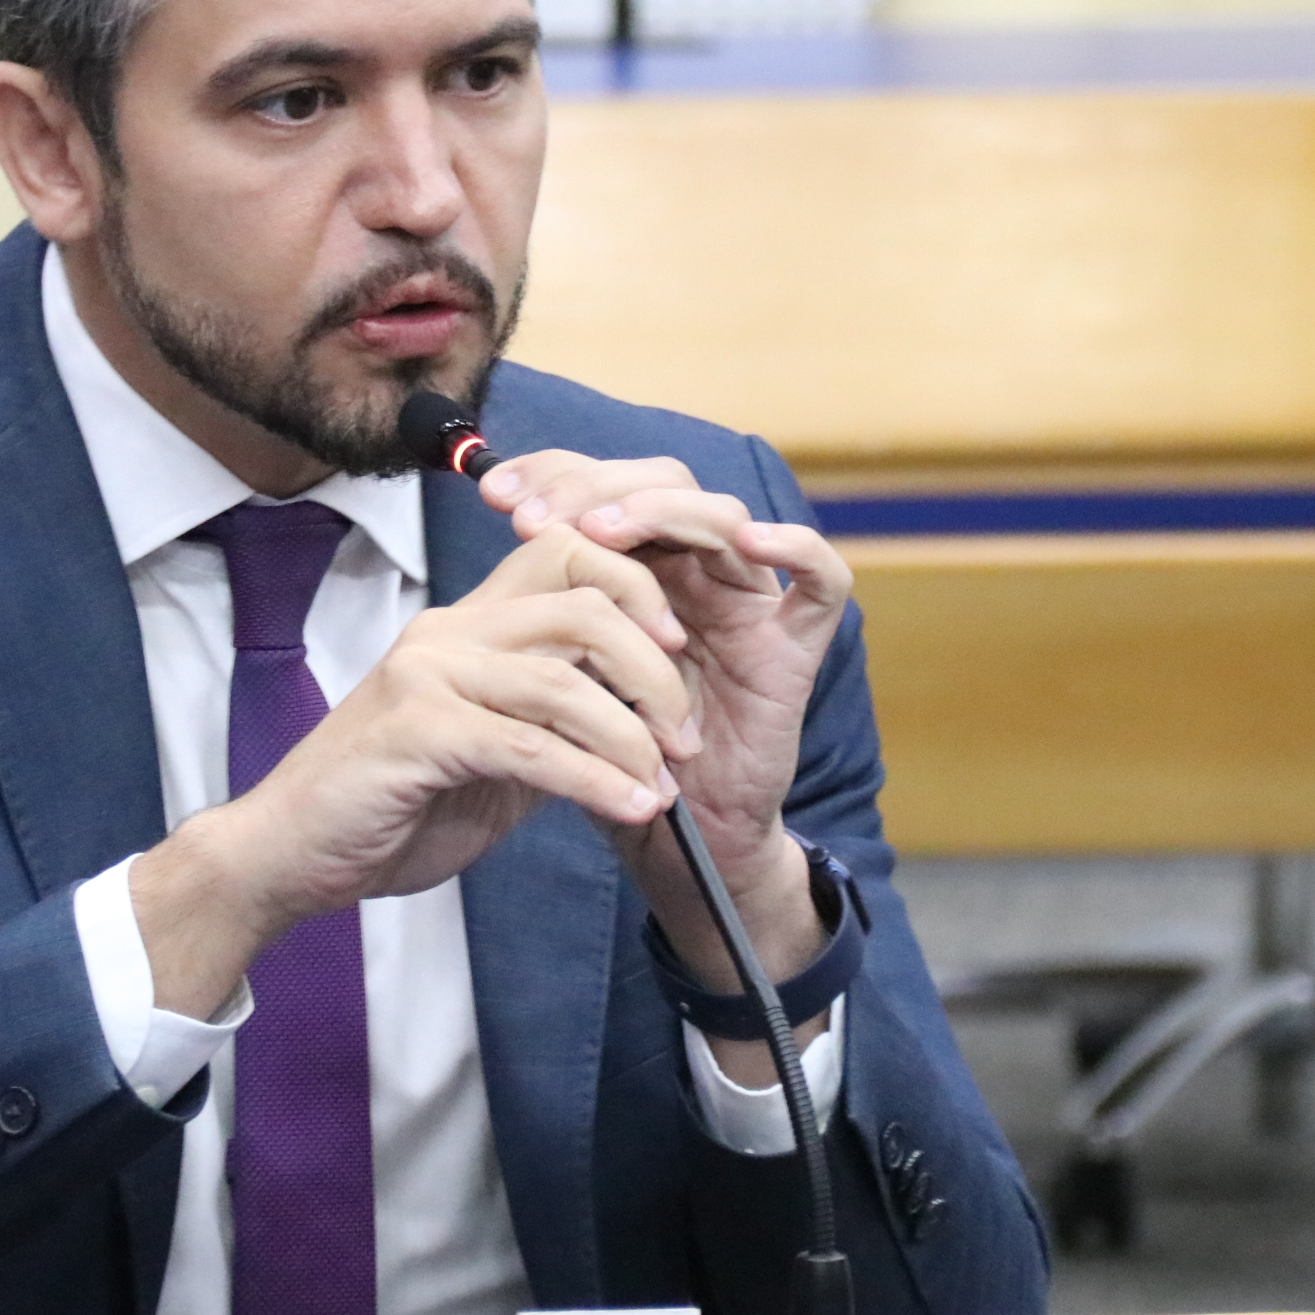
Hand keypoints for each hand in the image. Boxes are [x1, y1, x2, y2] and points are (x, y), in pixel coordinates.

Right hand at [131, 525, 699, 1015]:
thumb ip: (555, 729)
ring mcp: (427, 674)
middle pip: (584, 604)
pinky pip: (529, 745)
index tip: (684, 655)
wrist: (291, 854)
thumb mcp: (495, 761)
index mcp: (468, 625)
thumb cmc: (390, 806)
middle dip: (656, 670)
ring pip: (562, 678)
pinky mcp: (416, 729)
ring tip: (666, 786)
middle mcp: (448, 631)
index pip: (570, 556)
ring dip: (631, 736)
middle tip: (688, 738)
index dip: (641, 590)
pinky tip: (630, 808)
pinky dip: (593, 780)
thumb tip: (641, 730)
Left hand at [482, 452, 855, 1077]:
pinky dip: (796, 549)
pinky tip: (749, 542)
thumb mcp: (556, 667)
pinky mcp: (793, 647)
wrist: (665, 841)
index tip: (496, 494)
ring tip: (603, 529)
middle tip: (539, 513)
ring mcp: (746, 604)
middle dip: (596, 486)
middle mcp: (694, 572)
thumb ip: (541, 601)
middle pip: (662, 483)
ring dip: (660, 511)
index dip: (555, 474)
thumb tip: (491, 518)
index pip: (604, 484)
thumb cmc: (606, 751)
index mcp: (635, 566)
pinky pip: (823, 582)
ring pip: (723, 517)